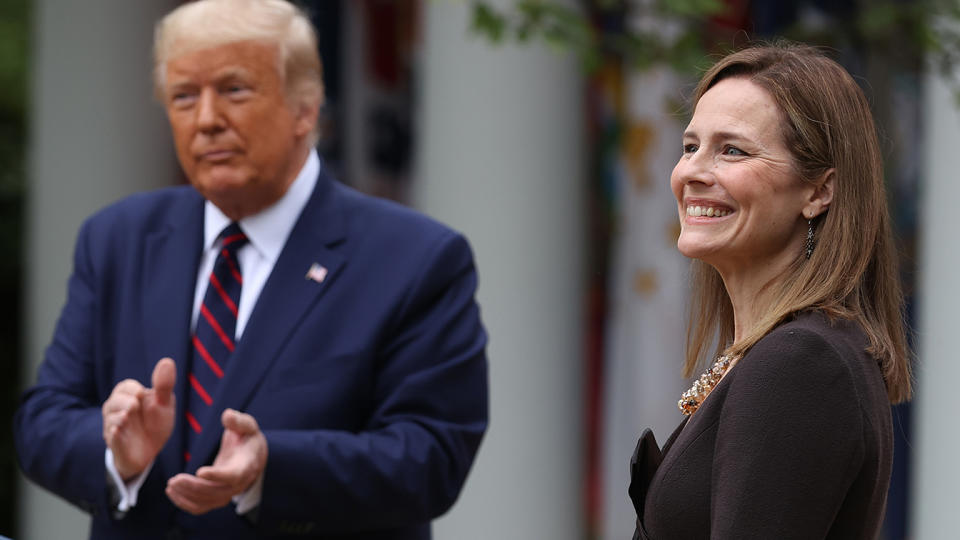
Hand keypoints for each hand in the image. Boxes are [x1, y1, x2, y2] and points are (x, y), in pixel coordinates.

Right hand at [102, 357, 175, 479]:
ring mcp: (114, 426)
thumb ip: (164, 384)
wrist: (151, 450)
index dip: (131, 388)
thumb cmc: (156, 423)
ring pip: (110, 418)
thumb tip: (167, 361)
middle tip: (134, 406)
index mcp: (129, 397)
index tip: (140, 394)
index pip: (124, 386)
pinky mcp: (114, 443)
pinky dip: (114, 433)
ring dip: (119, 416)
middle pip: (113, 401)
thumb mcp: (164, 403)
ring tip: (128, 416)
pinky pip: (111, 436)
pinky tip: (119, 431)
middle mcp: (117, 410)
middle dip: (124, 401)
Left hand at [166, 408, 267, 514]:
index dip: (217, 475)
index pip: (233, 475)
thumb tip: (227, 415)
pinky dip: (185, 503)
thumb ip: (238, 421)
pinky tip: (172, 493)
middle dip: (194, 488)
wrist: (253, 455)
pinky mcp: (217, 497)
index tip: (200, 472)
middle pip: (216, 492)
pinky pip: (201, 507)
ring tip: (171, 485)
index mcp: (246, 465)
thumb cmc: (247, 438)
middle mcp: (238, 484)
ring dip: (187, 496)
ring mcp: (228, 493)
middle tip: (174, 479)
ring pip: (207, 502)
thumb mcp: (247, 426)